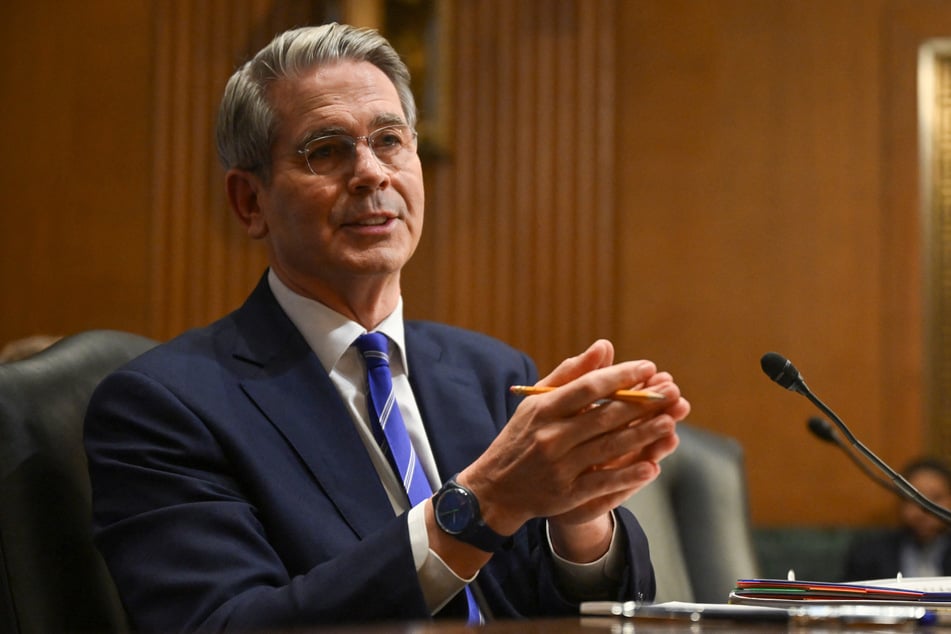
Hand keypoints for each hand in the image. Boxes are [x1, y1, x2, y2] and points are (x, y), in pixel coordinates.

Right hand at [458, 339, 689, 540]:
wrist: (495, 489)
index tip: (649, 367)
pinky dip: (628, 475)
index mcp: (543, 409)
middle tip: (670, 392)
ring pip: (608, 448)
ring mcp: (559, 467)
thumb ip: (570, 373)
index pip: (588, 387)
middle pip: (604, 417)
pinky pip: (603, 482)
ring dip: (642, 435)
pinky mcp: (566, 494)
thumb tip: (605, 346)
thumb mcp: (536, 402)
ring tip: (669, 422)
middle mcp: (551, 436)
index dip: (621, 376)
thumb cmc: (521, 437)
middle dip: (641, 403)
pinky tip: (652, 466)